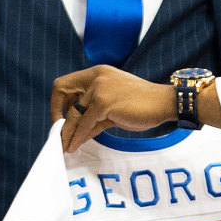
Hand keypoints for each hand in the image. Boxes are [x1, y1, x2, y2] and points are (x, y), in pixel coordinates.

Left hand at [51, 66, 175, 152]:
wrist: (163, 103)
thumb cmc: (142, 105)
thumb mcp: (112, 106)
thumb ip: (93, 114)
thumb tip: (76, 132)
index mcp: (97, 73)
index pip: (66, 83)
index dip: (59, 102)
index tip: (61, 119)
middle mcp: (95, 77)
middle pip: (62, 91)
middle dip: (57, 114)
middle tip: (58, 133)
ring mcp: (99, 89)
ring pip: (74, 114)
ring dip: (67, 133)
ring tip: (65, 146)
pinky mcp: (103, 103)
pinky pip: (84, 124)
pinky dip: (78, 137)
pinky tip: (75, 146)